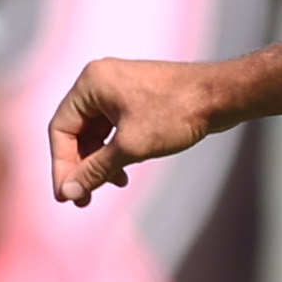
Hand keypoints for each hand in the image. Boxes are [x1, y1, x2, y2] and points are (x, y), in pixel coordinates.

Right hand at [50, 57, 219, 203]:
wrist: (221, 96)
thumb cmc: (176, 113)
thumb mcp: (130, 147)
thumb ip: (96, 169)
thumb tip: (70, 192)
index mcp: (90, 83)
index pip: (60, 129)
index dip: (61, 165)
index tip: (66, 196)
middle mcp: (100, 81)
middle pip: (76, 132)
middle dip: (80, 167)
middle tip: (83, 200)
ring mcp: (119, 88)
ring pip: (96, 133)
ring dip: (99, 162)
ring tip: (110, 187)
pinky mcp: (137, 99)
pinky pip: (113, 129)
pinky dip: (115, 152)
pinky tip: (123, 174)